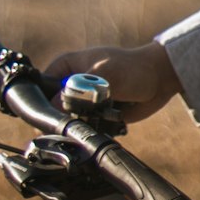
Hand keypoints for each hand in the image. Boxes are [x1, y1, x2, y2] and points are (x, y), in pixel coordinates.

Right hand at [42, 41, 181, 122]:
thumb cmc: (132, 68)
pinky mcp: (95, 116)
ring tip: (96, 123)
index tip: (47, 120)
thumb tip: (53, 107)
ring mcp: (83, 101)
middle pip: (52, 109)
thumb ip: (78, 90)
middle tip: (76, 125)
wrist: (159, 80)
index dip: (39, 103)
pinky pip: (86, 130)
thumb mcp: (103, 76)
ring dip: (81, 128)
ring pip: (69, 123)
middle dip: (62, 121)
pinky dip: (93, 133)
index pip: (41, 86)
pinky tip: (104, 129)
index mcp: (65, 66)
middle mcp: (70, 84)